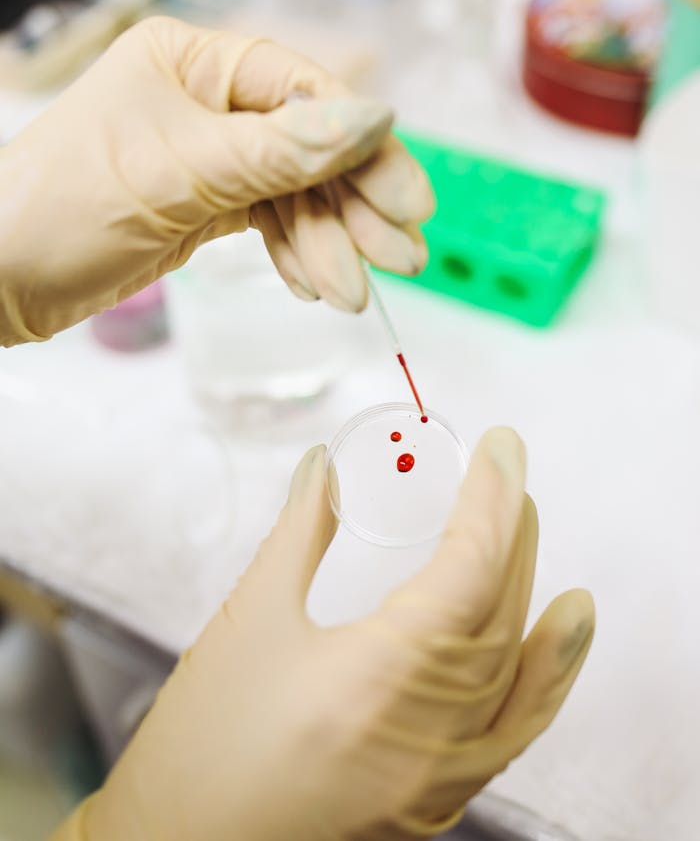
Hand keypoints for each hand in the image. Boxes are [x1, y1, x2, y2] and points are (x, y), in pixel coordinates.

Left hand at [0, 16, 433, 345]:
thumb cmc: (65, 203)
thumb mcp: (181, 173)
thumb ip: (282, 151)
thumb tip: (374, 119)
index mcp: (194, 61)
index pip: (303, 91)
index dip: (363, 145)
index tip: (407, 196)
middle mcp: (206, 100)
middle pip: (309, 145)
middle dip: (354, 204)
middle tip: (402, 255)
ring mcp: (208, 154)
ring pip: (295, 191)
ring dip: (329, 242)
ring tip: (352, 293)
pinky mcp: (205, 202)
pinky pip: (270, 220)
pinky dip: (296, 251)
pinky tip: (314, 284)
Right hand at [54, 428, 593, 840]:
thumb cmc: (197, 746)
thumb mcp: (248, 622)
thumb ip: (298, 534)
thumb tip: (324, 467)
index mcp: (376, 681)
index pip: (468, 571)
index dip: (492, 499)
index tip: (502, 447)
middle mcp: (425, 737)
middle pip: (497, 617)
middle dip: (510, 534)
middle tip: (506, 476)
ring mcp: (436, 783)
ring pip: (512, 675)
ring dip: (529, 595)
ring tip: (530, 531)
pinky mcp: (431, 806)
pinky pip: (509, 734)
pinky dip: (541, 680)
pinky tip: (555, 643)